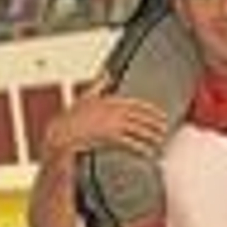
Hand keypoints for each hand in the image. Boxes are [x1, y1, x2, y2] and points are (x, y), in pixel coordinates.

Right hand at [41, 77, 168, 161]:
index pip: (138, 104)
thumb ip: (99, 85)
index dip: (152, 110)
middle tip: (165, 130)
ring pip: (139, 130)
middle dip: (156, 124)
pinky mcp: (109, 137)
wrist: (61, 133)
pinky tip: (148, 152)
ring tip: (159, 142)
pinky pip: (131, 143)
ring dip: (152, 136)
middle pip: (142, 117)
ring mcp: (112, 124)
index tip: (162, 115)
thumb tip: (108, 74)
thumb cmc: (72, 117)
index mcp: (110, 100)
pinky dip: (142, 148)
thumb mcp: (85, 97)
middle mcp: (113, 111)